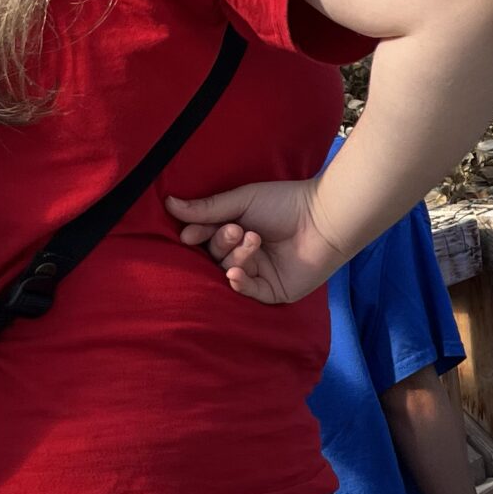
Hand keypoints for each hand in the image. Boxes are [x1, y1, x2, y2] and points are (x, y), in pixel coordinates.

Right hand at [165, 178, 348, 304]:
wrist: (323, 217)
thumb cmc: (286, 203)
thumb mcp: (241, 201)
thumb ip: (207, 208)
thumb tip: (169, 203)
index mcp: (235, 233)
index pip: (205, 240)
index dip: (196, 238)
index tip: (188, 235)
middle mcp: (245, 255)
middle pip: (215, 257)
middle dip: (221, 243)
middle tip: (234, 229)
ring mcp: (259, 274)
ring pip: (229, 272)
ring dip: (237, 256)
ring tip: (253, 238)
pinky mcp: (273, 291)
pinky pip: (248, 292)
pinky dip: (239, 283)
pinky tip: (234, 273)